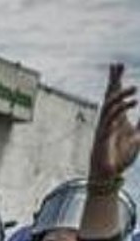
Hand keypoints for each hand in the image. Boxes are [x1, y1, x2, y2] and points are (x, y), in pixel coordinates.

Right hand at [89, 64, 138, 179]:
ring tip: (135, 88)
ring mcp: (104, 128)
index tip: (116, 66)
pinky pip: (111, 119)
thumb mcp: (137, 138)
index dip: (115, 81)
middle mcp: (108, 120)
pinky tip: (134, 103)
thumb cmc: (120, 158)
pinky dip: (122, 109)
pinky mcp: (104, 137)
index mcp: (116, 118)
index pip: (114, 96)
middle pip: (108, 96)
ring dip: (121, 96)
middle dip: (113, 81)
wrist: (109, 175)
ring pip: (109, 106)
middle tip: (117, 65)